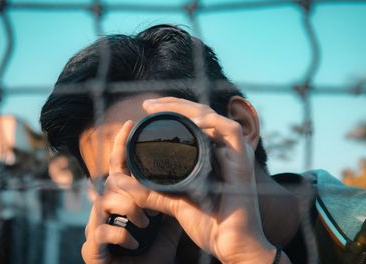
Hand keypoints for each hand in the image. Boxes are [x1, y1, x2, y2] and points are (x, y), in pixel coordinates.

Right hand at [81, 120, 181, 263]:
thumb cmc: (151, 253)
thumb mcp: (170, 223)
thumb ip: (176, 199)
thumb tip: (197, 176)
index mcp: (124, 201)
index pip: (121, 167)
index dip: (122, 144)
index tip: (130, 123)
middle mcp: (107, 210)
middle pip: (110, 180)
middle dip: (127, 183)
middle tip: (146, 191)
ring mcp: (96, 228)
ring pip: (102, 202)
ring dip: (127, 210)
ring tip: (145, 223)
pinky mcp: (92, 249)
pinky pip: (100, 234)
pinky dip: (121, 237)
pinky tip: (135, 244)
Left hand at [111, 97, 278, 262]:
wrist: (231, 245)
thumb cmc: (210, 225)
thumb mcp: (174, 203)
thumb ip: (151, 192)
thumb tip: (122, 181)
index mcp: (212, 156)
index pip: (193, 124)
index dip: (172, 113)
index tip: (146, 112)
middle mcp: (224, 150)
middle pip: (200, 116)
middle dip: (173, 106)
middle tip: (147, 105)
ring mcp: (235, 153)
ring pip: (212, 117)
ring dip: (186, 108)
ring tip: (159, 107)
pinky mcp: (243, 159)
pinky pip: (230, 130)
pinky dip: (210, 122)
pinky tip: (190, 120)